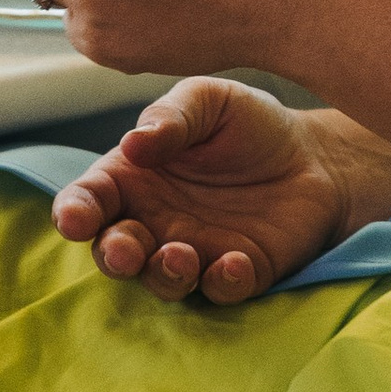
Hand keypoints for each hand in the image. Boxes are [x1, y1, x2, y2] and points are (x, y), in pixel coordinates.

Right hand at [50, 78, 352, 303]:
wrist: (316, 153)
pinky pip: (221, 290)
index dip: (74, 213)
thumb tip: (134, 143)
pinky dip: (222, 283)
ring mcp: (194, 252)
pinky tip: (233, 263)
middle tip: (126, 250)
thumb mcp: (210, 101)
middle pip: (116, 251)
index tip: (76, 220)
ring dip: (164, 275)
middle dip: (114, 256)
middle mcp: (154, 222)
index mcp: (133, 179)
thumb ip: (172, 117)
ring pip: (162, 279)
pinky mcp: (238, 272)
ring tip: (180, 255)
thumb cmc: (249, 124)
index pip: (88, 201)